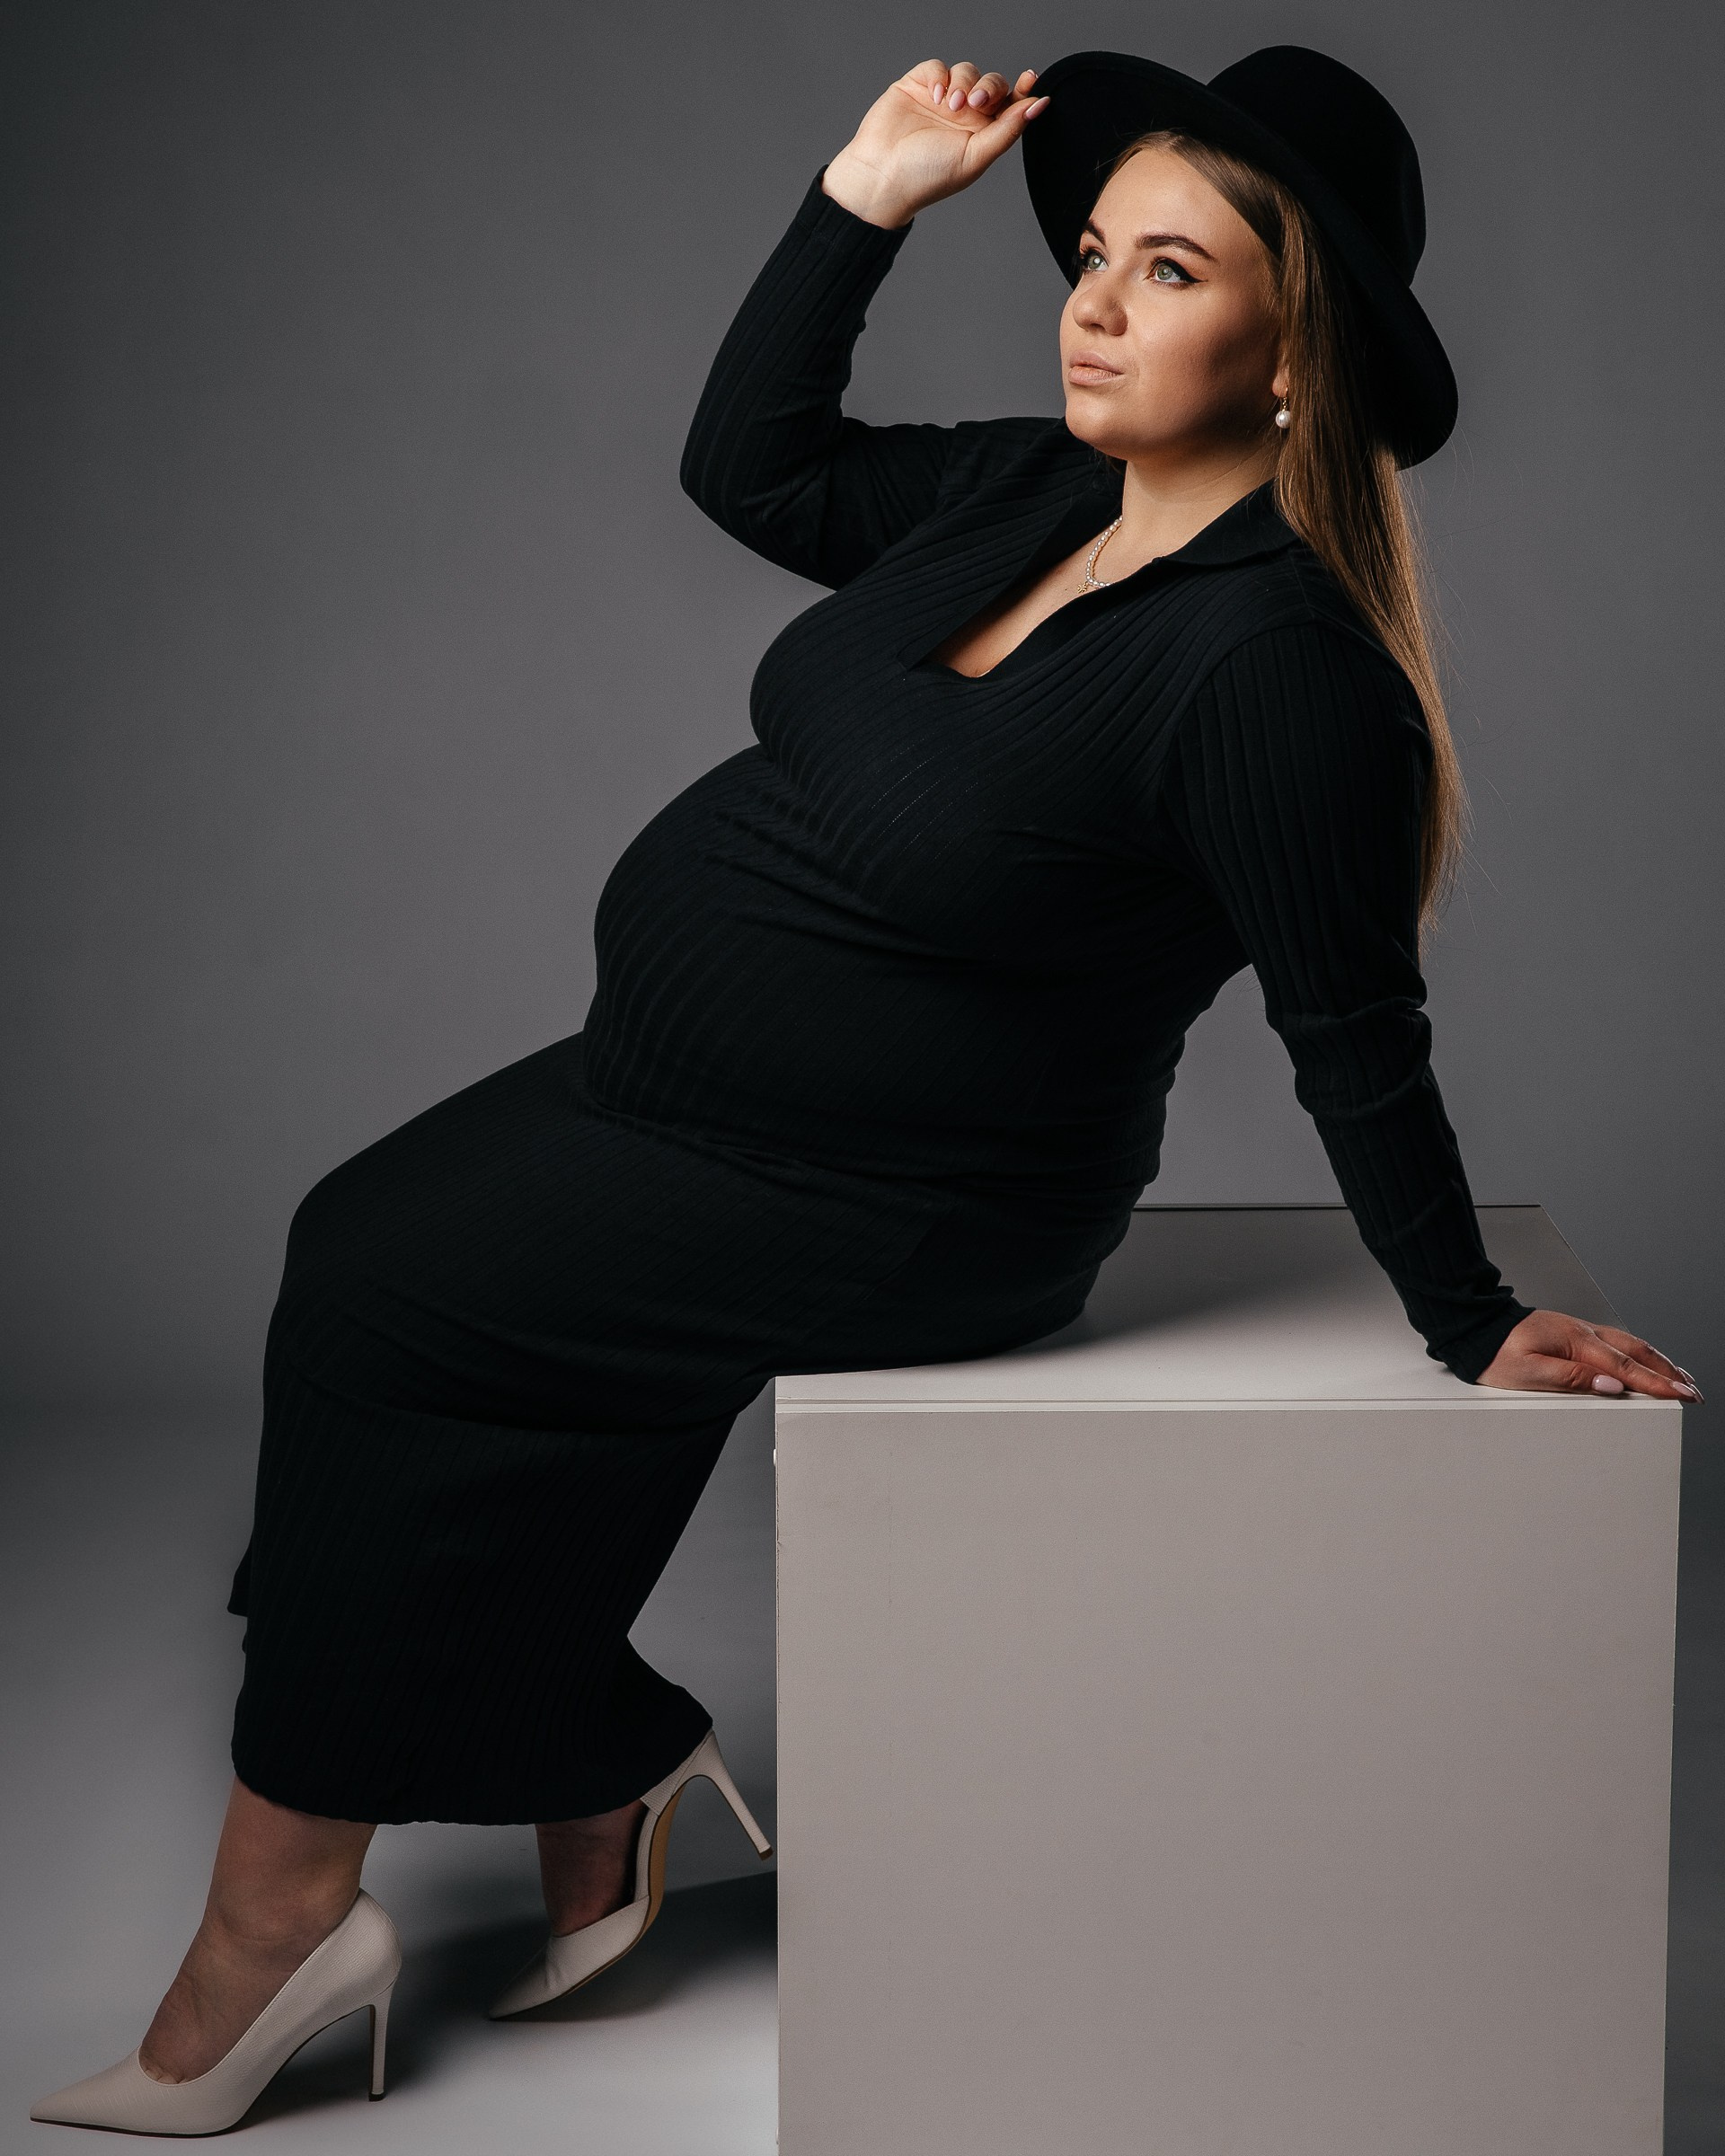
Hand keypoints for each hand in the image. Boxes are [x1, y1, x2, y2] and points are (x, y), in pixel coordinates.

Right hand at [821, 59, 1049, 229]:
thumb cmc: (928, 176)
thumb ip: (1007, 131)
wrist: (882, 176)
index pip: (1009, 105)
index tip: (1029, 80)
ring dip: (964, 83)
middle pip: (992, 83)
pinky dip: (940, 75)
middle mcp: (964, 115)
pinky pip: (937, 66)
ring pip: (967, 71)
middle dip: (989, 87)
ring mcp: (941, 99)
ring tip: (950, 105)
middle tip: (976, 103)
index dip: (1022, 90)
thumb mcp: (975, 157)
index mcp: (982, 134)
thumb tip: (1038, 105)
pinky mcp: (917, 86)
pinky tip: (935, 95)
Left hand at [1476, 1309, 1701, 1399]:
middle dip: (1668, 1374)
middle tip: (1693, 1393)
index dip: (1657, 1384)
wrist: (1475, 1326)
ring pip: (1629, 1345)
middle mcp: (1583, 1332)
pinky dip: (1638, 1353)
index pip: (1625, 1369)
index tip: (1683, 1395)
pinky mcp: (1573, 1333)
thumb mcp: (1527, 1373)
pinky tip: (1643, 1360)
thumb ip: (1571, 1380)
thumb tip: (1611, 1386)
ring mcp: (1579, 1331)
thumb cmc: (1495, 1352)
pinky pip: (1615, 1343)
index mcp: (1576, 1343)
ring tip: (1679, 1377)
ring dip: (1658, 1361)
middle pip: (1637, 1353)